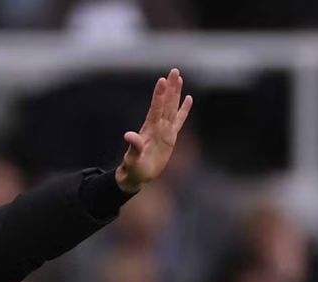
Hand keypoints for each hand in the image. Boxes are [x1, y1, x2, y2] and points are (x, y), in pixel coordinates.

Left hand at [116, 68, 193, 192]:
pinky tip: (188, 98)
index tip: (162, 80)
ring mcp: (164, 130)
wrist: (137, 175)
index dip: (159, 95)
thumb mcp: (133, 159)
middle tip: (174, 71)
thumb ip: (133, 147)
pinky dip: (184, 110)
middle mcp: (157, 127)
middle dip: (170, 88)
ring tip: (179, 78)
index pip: (156, 109)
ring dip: (176, 93)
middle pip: (166, 104)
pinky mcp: (170, 137)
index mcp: (149, 130)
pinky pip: (179, 121)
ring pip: (172, 108)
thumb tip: (128, 135)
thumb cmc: (133, 168)